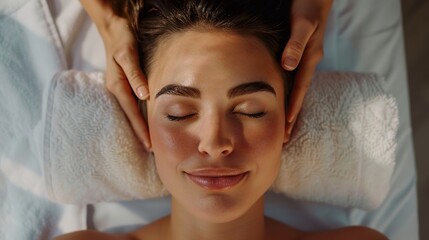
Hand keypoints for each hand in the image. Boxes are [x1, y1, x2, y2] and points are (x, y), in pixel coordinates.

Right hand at [100, 16, 150, 148]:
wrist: (114, 28)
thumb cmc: (122, 40)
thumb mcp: (128, 54)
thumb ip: (135, 74)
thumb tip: (143, 96)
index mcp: (116, 86)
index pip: (131, 113)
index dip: (140, 129)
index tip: (149, 145)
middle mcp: (116, 90)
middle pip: (129, 117)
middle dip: (139, 134)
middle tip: (151, 151)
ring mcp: (118, 89)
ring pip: (130, 113)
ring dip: (138, 127)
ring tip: (148, 143)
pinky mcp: (123, 85)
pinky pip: (131, 105)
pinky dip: (138, 116)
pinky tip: (144, 123)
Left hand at [282, 0, 332, 139]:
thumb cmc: (308, 6)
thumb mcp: (302, 24)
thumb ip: (296, 44)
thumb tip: (287, 66)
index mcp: (309, 58)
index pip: (300, 89)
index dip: (293, 107)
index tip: (287, 127)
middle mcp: (308, 61)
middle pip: (299, 94)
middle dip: (293, 115)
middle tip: (286, 137)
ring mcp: (304, 59)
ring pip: (297, 89)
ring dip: (291, 107)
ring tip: (285, 127)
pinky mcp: (299, 54)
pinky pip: (294, 79)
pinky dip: (289, 93)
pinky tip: (284, 100)